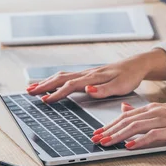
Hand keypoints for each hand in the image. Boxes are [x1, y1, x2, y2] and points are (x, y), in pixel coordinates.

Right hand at [26, 49, 165, 102]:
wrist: (136, 65)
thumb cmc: (129, 77)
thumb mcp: (121, 86)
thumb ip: (104, 89)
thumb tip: (88, 90)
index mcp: (93, 77)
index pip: (71, 85)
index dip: (57, 93)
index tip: (45, 100)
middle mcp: (87, 74)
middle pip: (61, 78)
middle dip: (44, 85)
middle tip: (29, 92)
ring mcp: (86, 73)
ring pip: (62, 76)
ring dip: (46, 82)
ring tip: (32, 88)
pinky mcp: (87, 74)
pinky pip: (67, 76)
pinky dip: (55, 80)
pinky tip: (50, 84)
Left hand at [91, 99, 165, 148]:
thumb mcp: (162, 111)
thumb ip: (142, 112)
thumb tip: (124, 110)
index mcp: (151, 108)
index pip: (124, 116)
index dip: (109, 124)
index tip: (97, 132)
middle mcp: (154, 112)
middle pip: (126, 121)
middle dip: (109, 131)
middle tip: (96, 139)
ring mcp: (163, 120)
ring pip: (135, 127)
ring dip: (119, 136)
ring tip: (107, 143)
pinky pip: (152, 135)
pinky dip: (139, 141)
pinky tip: (130, 146)